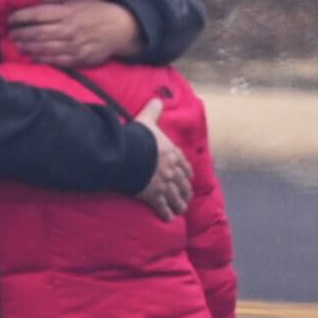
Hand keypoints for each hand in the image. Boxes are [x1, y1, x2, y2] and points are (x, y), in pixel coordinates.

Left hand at [9, 0, 139, 69]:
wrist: (121, 28)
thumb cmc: (98, 10)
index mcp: (68, 12)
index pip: (38, 14)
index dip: (21, 17)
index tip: (10, 19)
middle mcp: (68, 29)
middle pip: (37, 33)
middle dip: (20, 33)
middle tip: (10, 33)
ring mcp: (73, 46)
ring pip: (43, 48)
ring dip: (27, 46)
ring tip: (17, 44)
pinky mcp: (78, 59)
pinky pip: (55, 60)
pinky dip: (41, 58)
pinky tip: (32, 56)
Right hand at [133, 95, 191, 220]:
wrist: (128, 155)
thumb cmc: (138, 138)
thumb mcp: (146, 121)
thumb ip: (153, 111)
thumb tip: (157, 98)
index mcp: (171, 154)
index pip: (184, 165)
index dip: (187, 172)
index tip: (190, 177)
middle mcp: (171, 171)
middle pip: (183, 184)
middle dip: (186, 192)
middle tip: (187, 198)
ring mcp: (163, 185)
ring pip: (176, 198)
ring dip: (179, 205)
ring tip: (180, 211)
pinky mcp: (153, 196)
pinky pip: (163, 208)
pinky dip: (166, 214)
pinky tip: (167, 218)